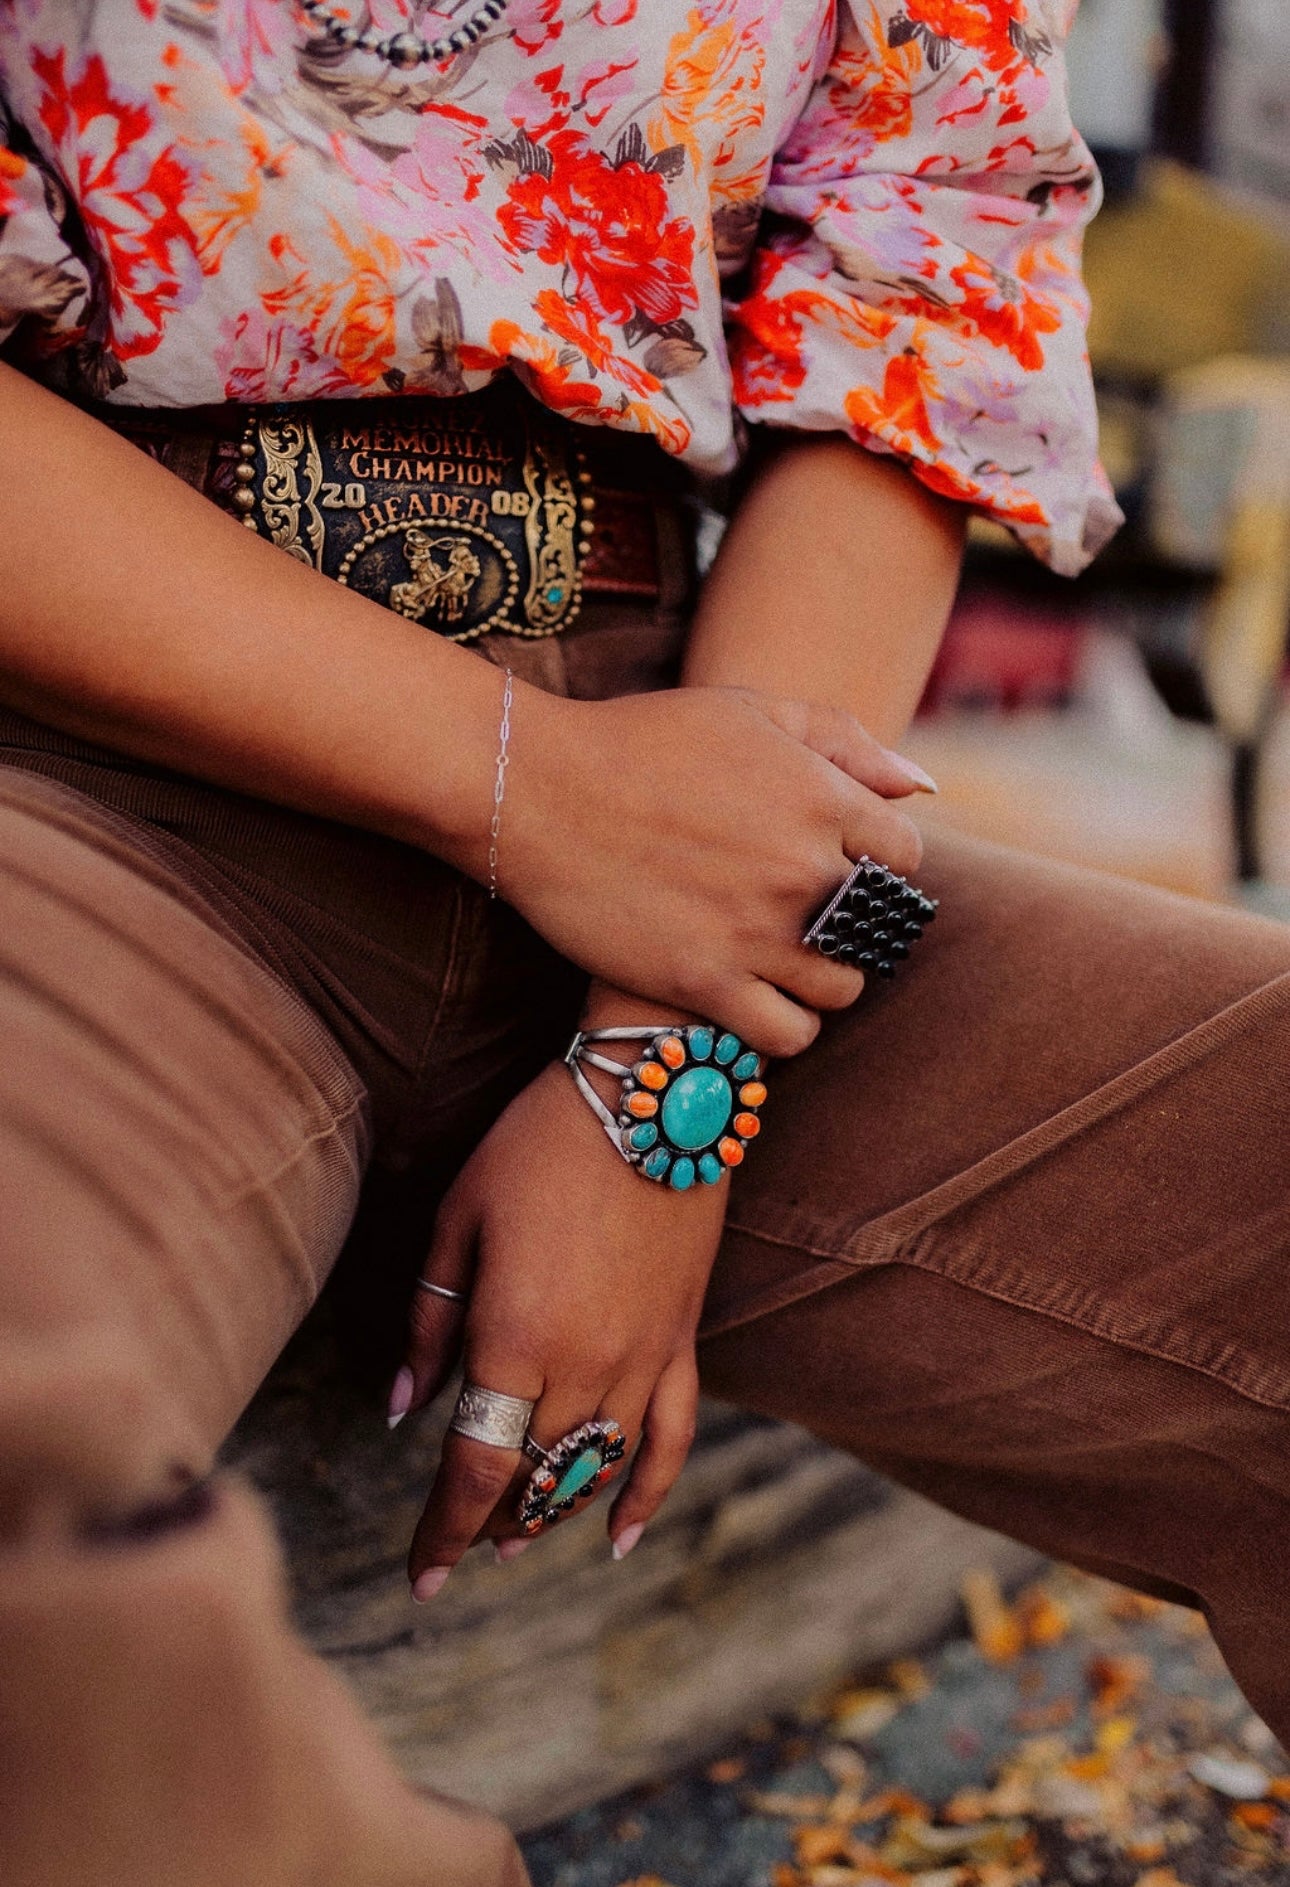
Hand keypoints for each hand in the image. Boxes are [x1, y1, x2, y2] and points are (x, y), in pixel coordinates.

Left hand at [389, 1045, 727, 1597]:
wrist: (651, 1092)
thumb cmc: (538, 1143)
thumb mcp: (458, 1220)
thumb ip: (428, 1324)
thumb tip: (399, 1411)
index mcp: (515, 1340)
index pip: (475, 1469)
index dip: (442, 1532)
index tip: (419, 1576)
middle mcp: (585, 1366)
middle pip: (532, 1478)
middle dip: (489, 1519)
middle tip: (459, 1539)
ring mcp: (643, 1359)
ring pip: (594, 1471)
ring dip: (551, 1512)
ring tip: (516, 1534)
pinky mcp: (682, 1340)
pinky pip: (672, 1439)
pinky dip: (647, 1495)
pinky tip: (621, 1537)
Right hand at [503, 684, 932, 1059]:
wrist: (536, 789)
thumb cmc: (641, 741)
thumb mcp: (748, 709)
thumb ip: (842, 739)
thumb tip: (922, 787)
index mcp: (821, 798)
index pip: (904, 856)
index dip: (878, 867)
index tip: (841, 869)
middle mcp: (801, 868)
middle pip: (878, 930)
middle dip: (854, 929)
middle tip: (811, 922)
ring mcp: (755, 931)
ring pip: (840, 989)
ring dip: (823, 982)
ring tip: (785, 965)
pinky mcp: (704, 981)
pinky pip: (787, 1035)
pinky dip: (786, 1028)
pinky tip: (758, 1004)